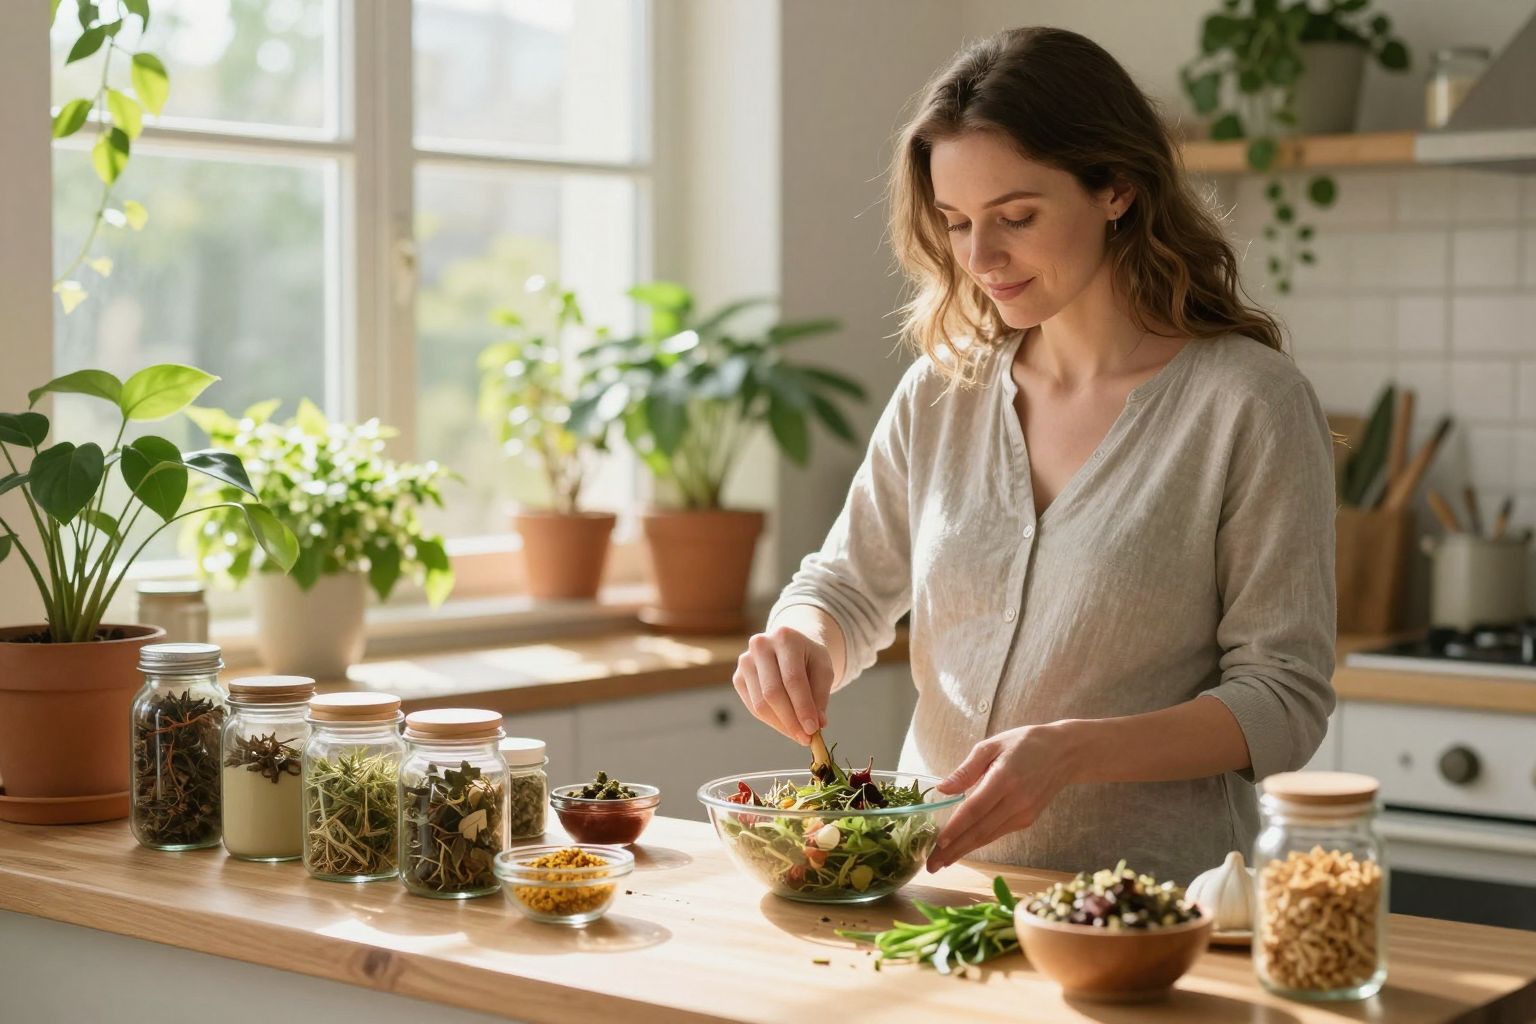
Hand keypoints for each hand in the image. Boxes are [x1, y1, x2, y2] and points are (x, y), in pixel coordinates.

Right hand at [732, 624, 832, 744]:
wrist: (789, 646)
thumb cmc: (808, 658)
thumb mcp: (823, 669)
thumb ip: (820, 695)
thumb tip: (817, 724)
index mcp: (785, 637)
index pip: (793, 679)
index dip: (803, 706)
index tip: (813, 729)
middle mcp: (760, 645)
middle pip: (773, 692)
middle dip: (791, 720)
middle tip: (805, 738)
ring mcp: (745, 661)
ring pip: (760, 703)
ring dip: (781, 724)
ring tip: (798, 734)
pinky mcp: (738, 677)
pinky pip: (753, 707)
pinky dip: (771, 721)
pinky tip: (786, 725)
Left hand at [925, 722, 1081, 872]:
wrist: (1064, 753)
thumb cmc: (1023, 743)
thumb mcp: (991, 745)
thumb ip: (967, 769)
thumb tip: (942, 789)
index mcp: (1005, 778)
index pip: (975, 809)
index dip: (956, 828)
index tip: (938, 844)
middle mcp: (1016, 801)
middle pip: (980, 830)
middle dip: (954, 850)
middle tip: (931, 865)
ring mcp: (1024, 813)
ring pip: (989, 836)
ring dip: (964, 851)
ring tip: (941, 862)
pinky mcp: (1028, 820)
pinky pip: (998, 833)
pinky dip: (979, 842)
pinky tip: (962, 848)